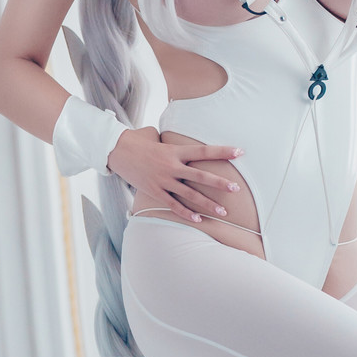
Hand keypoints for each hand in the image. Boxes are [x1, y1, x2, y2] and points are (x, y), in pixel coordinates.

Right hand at [108, 127, 243, 222]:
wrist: (116, 151)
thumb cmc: (139, 141)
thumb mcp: (157, 136)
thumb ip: (172, 140)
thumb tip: (180, 137)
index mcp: (175, 150)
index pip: (204, 150)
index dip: (223, 151)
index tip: (240, 152)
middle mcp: (171, 166)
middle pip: (200, 176)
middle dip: (220, 184)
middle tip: (236, 189)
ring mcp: (163, 180)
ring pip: (190, 194)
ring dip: (208, 204)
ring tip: (223, 212)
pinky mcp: (154, 191)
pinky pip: (173, 205)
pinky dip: (186, 213)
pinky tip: (198, 220)